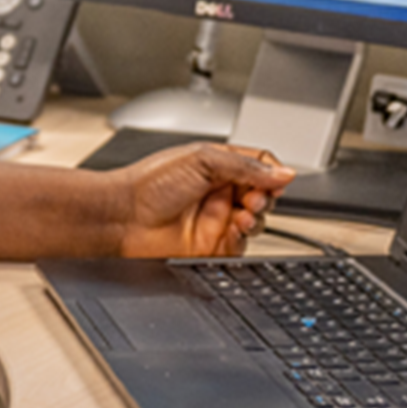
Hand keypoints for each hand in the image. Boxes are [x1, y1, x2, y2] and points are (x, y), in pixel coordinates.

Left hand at [111, 143, 294, 257]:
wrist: (122, 217)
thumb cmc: (148, 183)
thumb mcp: (202, 160)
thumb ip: (246, 166)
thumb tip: (284, 172)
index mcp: (216, 166)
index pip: (259, 166)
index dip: (271, 172)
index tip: (276, 179)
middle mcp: (218, 192)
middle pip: (263, 195)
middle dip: (265, 197)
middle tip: (254, 198)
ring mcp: (216, 220)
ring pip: (257, 221)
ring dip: (257, 218)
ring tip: (243, 216)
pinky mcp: (212, 246)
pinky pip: (242, 246)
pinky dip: (244, 239)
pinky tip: (235, 230)